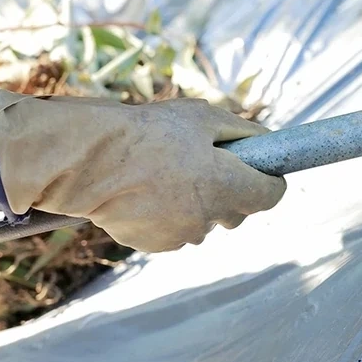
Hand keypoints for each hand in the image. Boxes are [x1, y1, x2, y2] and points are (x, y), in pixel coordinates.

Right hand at [0, 92, 285, 252]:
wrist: (88, 160)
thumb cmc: (148, 132)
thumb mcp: (203, 117)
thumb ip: (243, 133)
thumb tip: (267, 144)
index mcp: (228, 186)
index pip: (272, 195)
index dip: (270, 179)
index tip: (262, 168)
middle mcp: (210, 218)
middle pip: (239, 211)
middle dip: (232, 191)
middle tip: (208, 164)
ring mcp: (181, 235)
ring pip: (204, 221)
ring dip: (197, 203)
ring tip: (167, 173)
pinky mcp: (154, 244)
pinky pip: (174, 229)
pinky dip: (168, 214)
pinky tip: (146, 191)